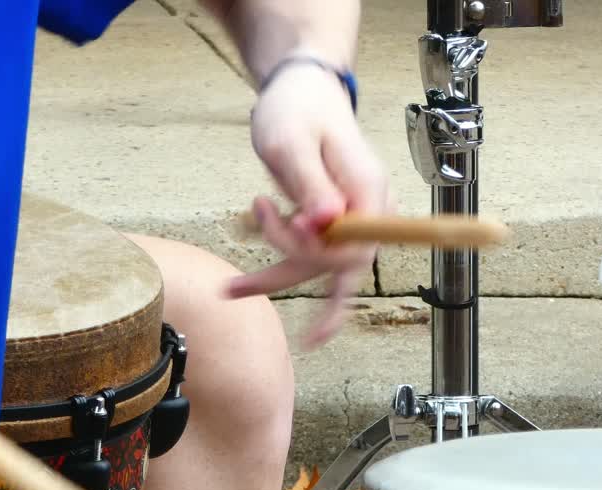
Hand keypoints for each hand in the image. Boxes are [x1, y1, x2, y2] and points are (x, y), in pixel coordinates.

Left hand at [225, 61, 391, 348]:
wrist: (305, 90)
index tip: (288, 223)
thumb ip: (310, 184)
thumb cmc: (298, 108)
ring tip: (231, 286)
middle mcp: (370, 210)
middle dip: (291, 259)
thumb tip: (326, 224)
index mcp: (367, 190)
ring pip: (322, 268)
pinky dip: (286, 271)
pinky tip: (251, 286)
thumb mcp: (293, 142)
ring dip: (277, 277)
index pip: (356, 250)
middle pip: (339, 265)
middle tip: (255, 217)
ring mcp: (356, 219)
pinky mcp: (337, 223)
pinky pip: (316, 258)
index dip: (320, 253)